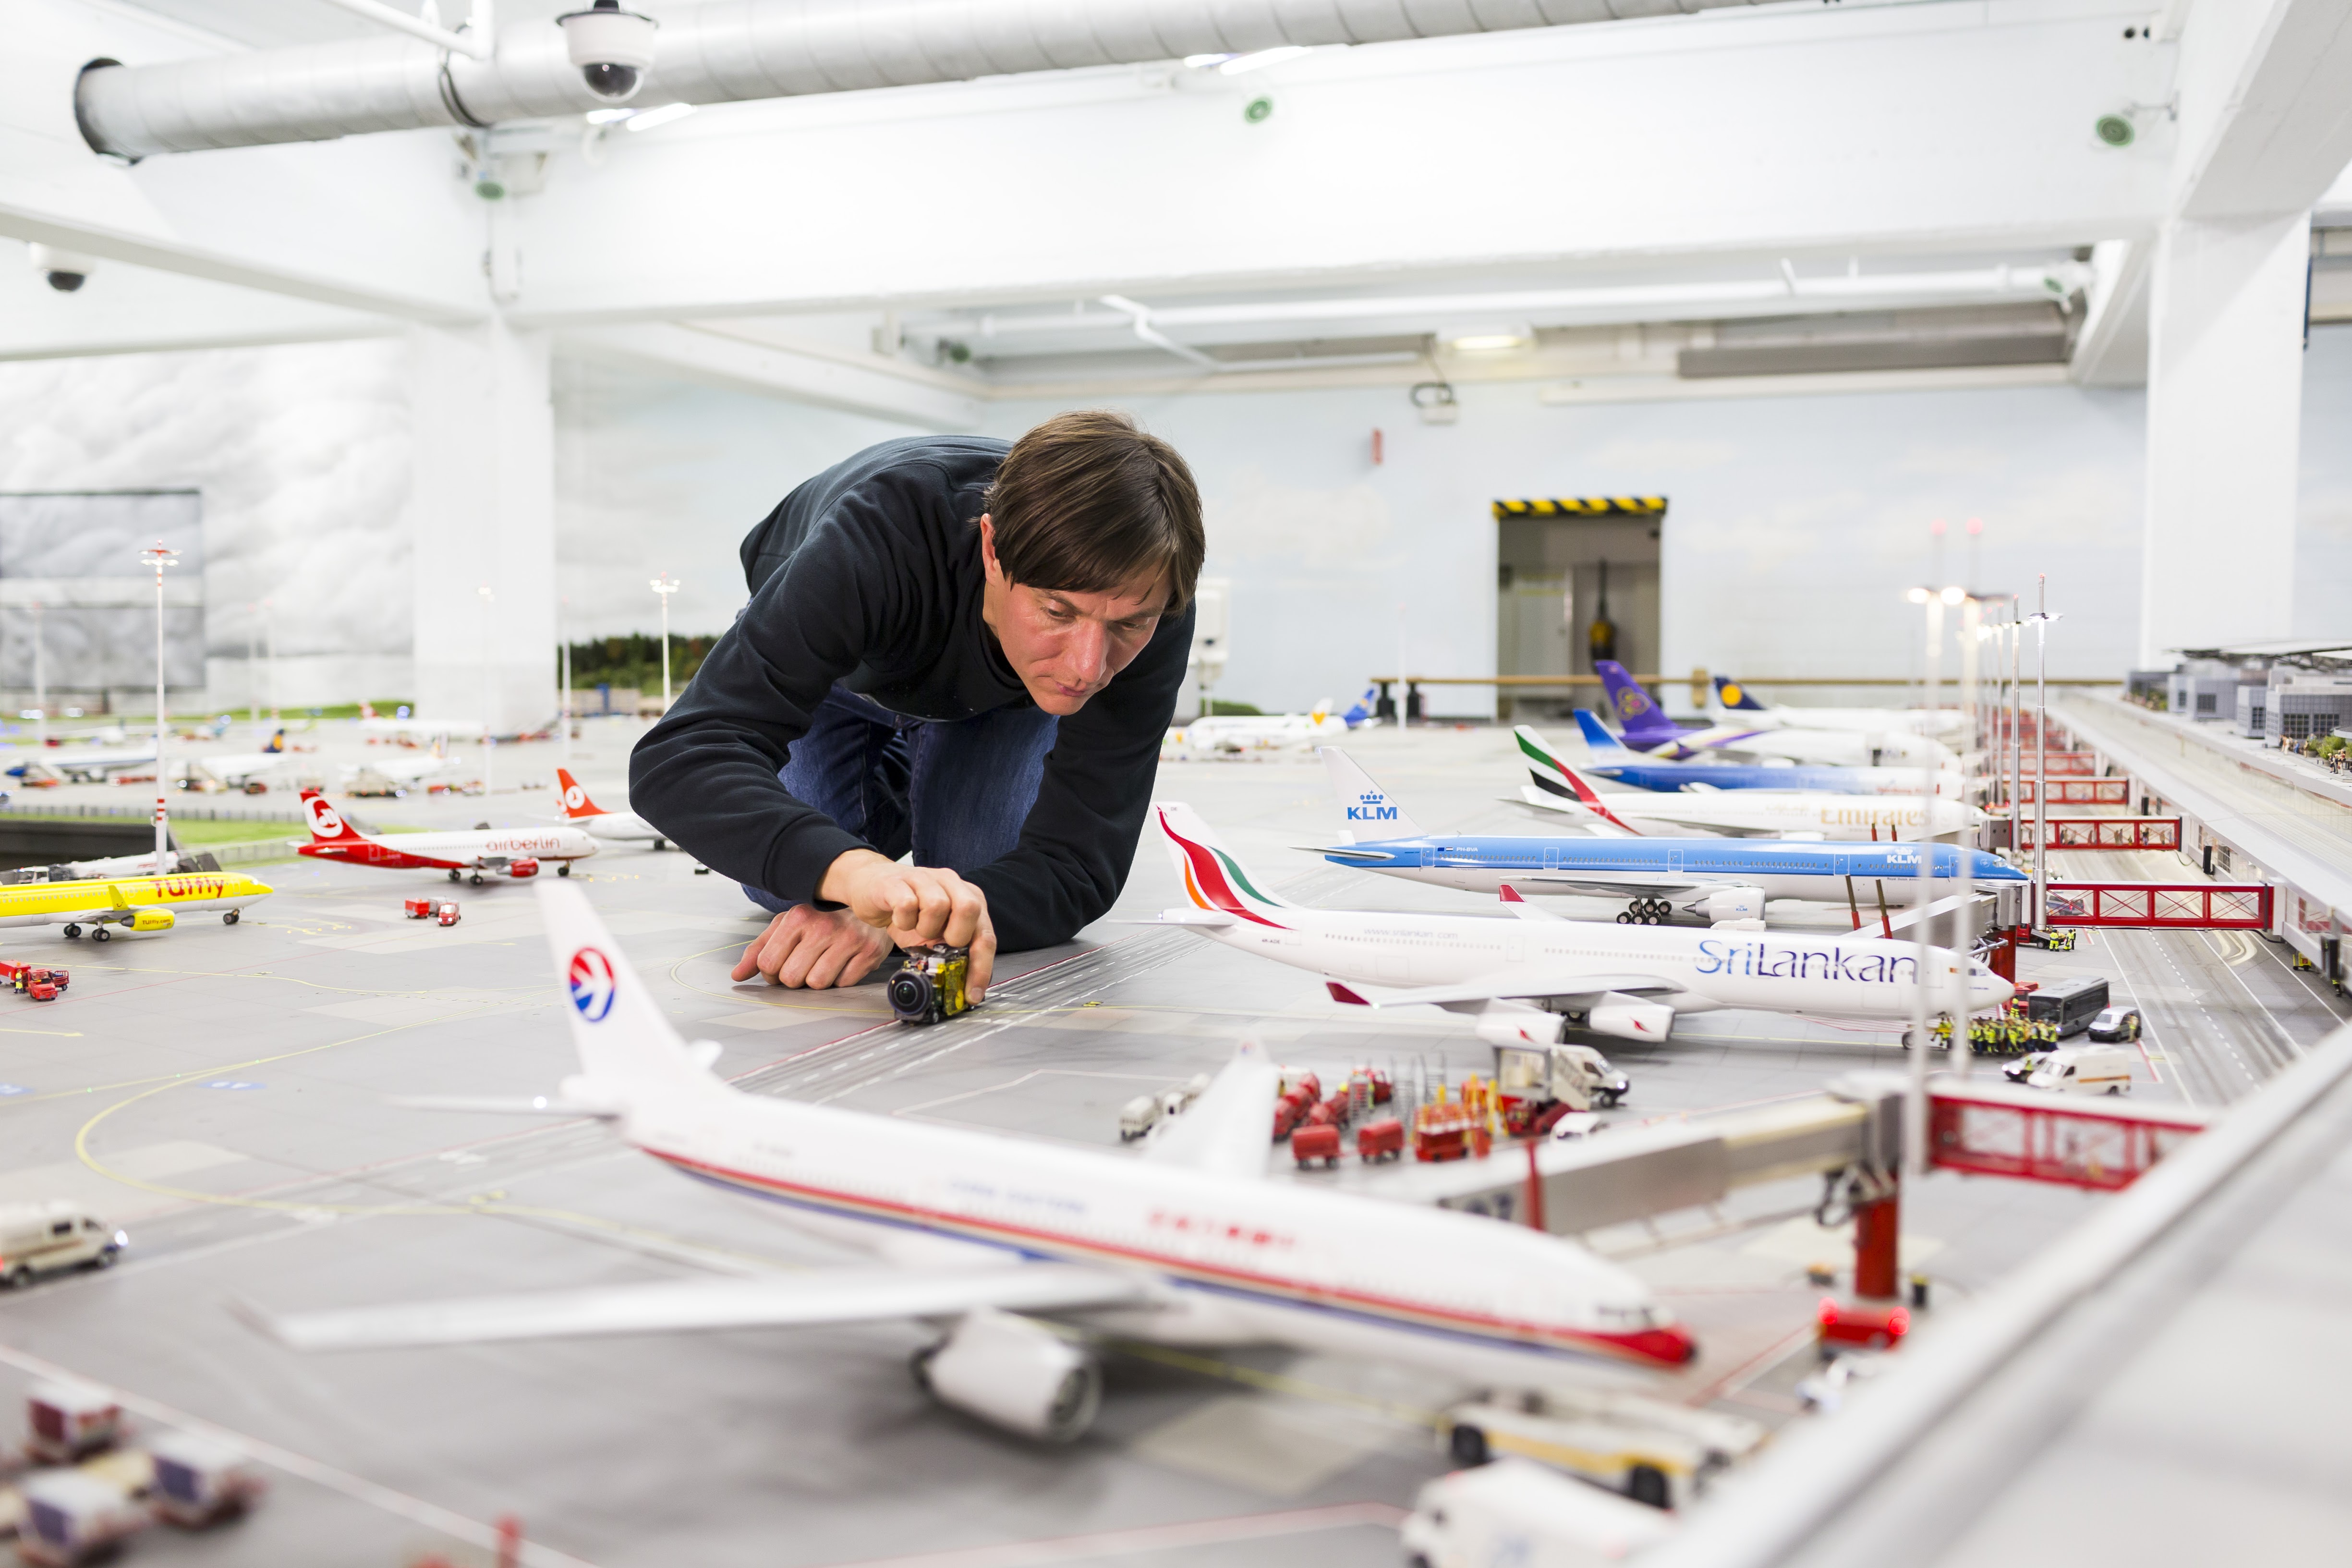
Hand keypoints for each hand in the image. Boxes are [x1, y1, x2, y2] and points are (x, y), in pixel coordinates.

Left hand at [731, 905, 894, 989]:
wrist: (867, 907)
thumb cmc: (821, 920)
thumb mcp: (787, 926)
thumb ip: (759, 949)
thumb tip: (737, 976)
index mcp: (798, 917)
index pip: (768, 963)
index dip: (772, 971)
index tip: (783, 963)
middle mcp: (823, 926)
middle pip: (791, 978)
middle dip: (795, 977)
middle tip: (806, 963)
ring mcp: (848, 939)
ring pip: (817, 984)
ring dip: (818, 979)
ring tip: (825, 961)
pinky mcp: (869, 953)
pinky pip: (843, 984)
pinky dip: (841, 979)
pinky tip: (844, 962)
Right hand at [816, 850, 996, 1000]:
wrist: (870, 885)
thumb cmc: (907, 911)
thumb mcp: (933, 934)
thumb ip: (952, 952)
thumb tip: (963, 987)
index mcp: (967, 898)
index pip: (985, 935)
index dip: (981, 967)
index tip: (972, 994)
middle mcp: (951, 883)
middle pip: (970, 909)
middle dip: (955, 937)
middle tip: (936, 943)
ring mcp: (924, 879)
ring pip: (937, 905)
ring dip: (924, 928)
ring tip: (914, 928)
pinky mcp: (897, 882)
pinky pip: (906, 904)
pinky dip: (902, 920)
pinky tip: (898, 919)